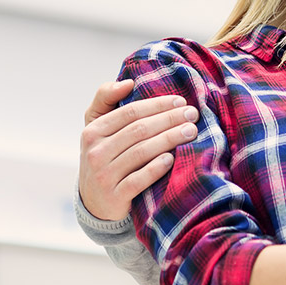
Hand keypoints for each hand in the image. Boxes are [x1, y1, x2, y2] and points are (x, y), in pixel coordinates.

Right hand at [78, 79, 199, 220]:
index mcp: (92, 131)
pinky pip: (138, 180)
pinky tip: (172, 158)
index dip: (157, 105)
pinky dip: (156, 168)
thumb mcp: (97, 128)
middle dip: (169, 119)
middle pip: (139, 130)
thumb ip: (106, 99)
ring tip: (191, 132)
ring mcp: (103, 175)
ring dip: (169, 139)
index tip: (181, 101)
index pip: (130, 112)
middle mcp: (95, 152)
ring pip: (141, 152)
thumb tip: (128, 82)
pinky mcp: (114, 196)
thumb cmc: (104, 156)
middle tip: (193, 114)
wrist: (94, 202)